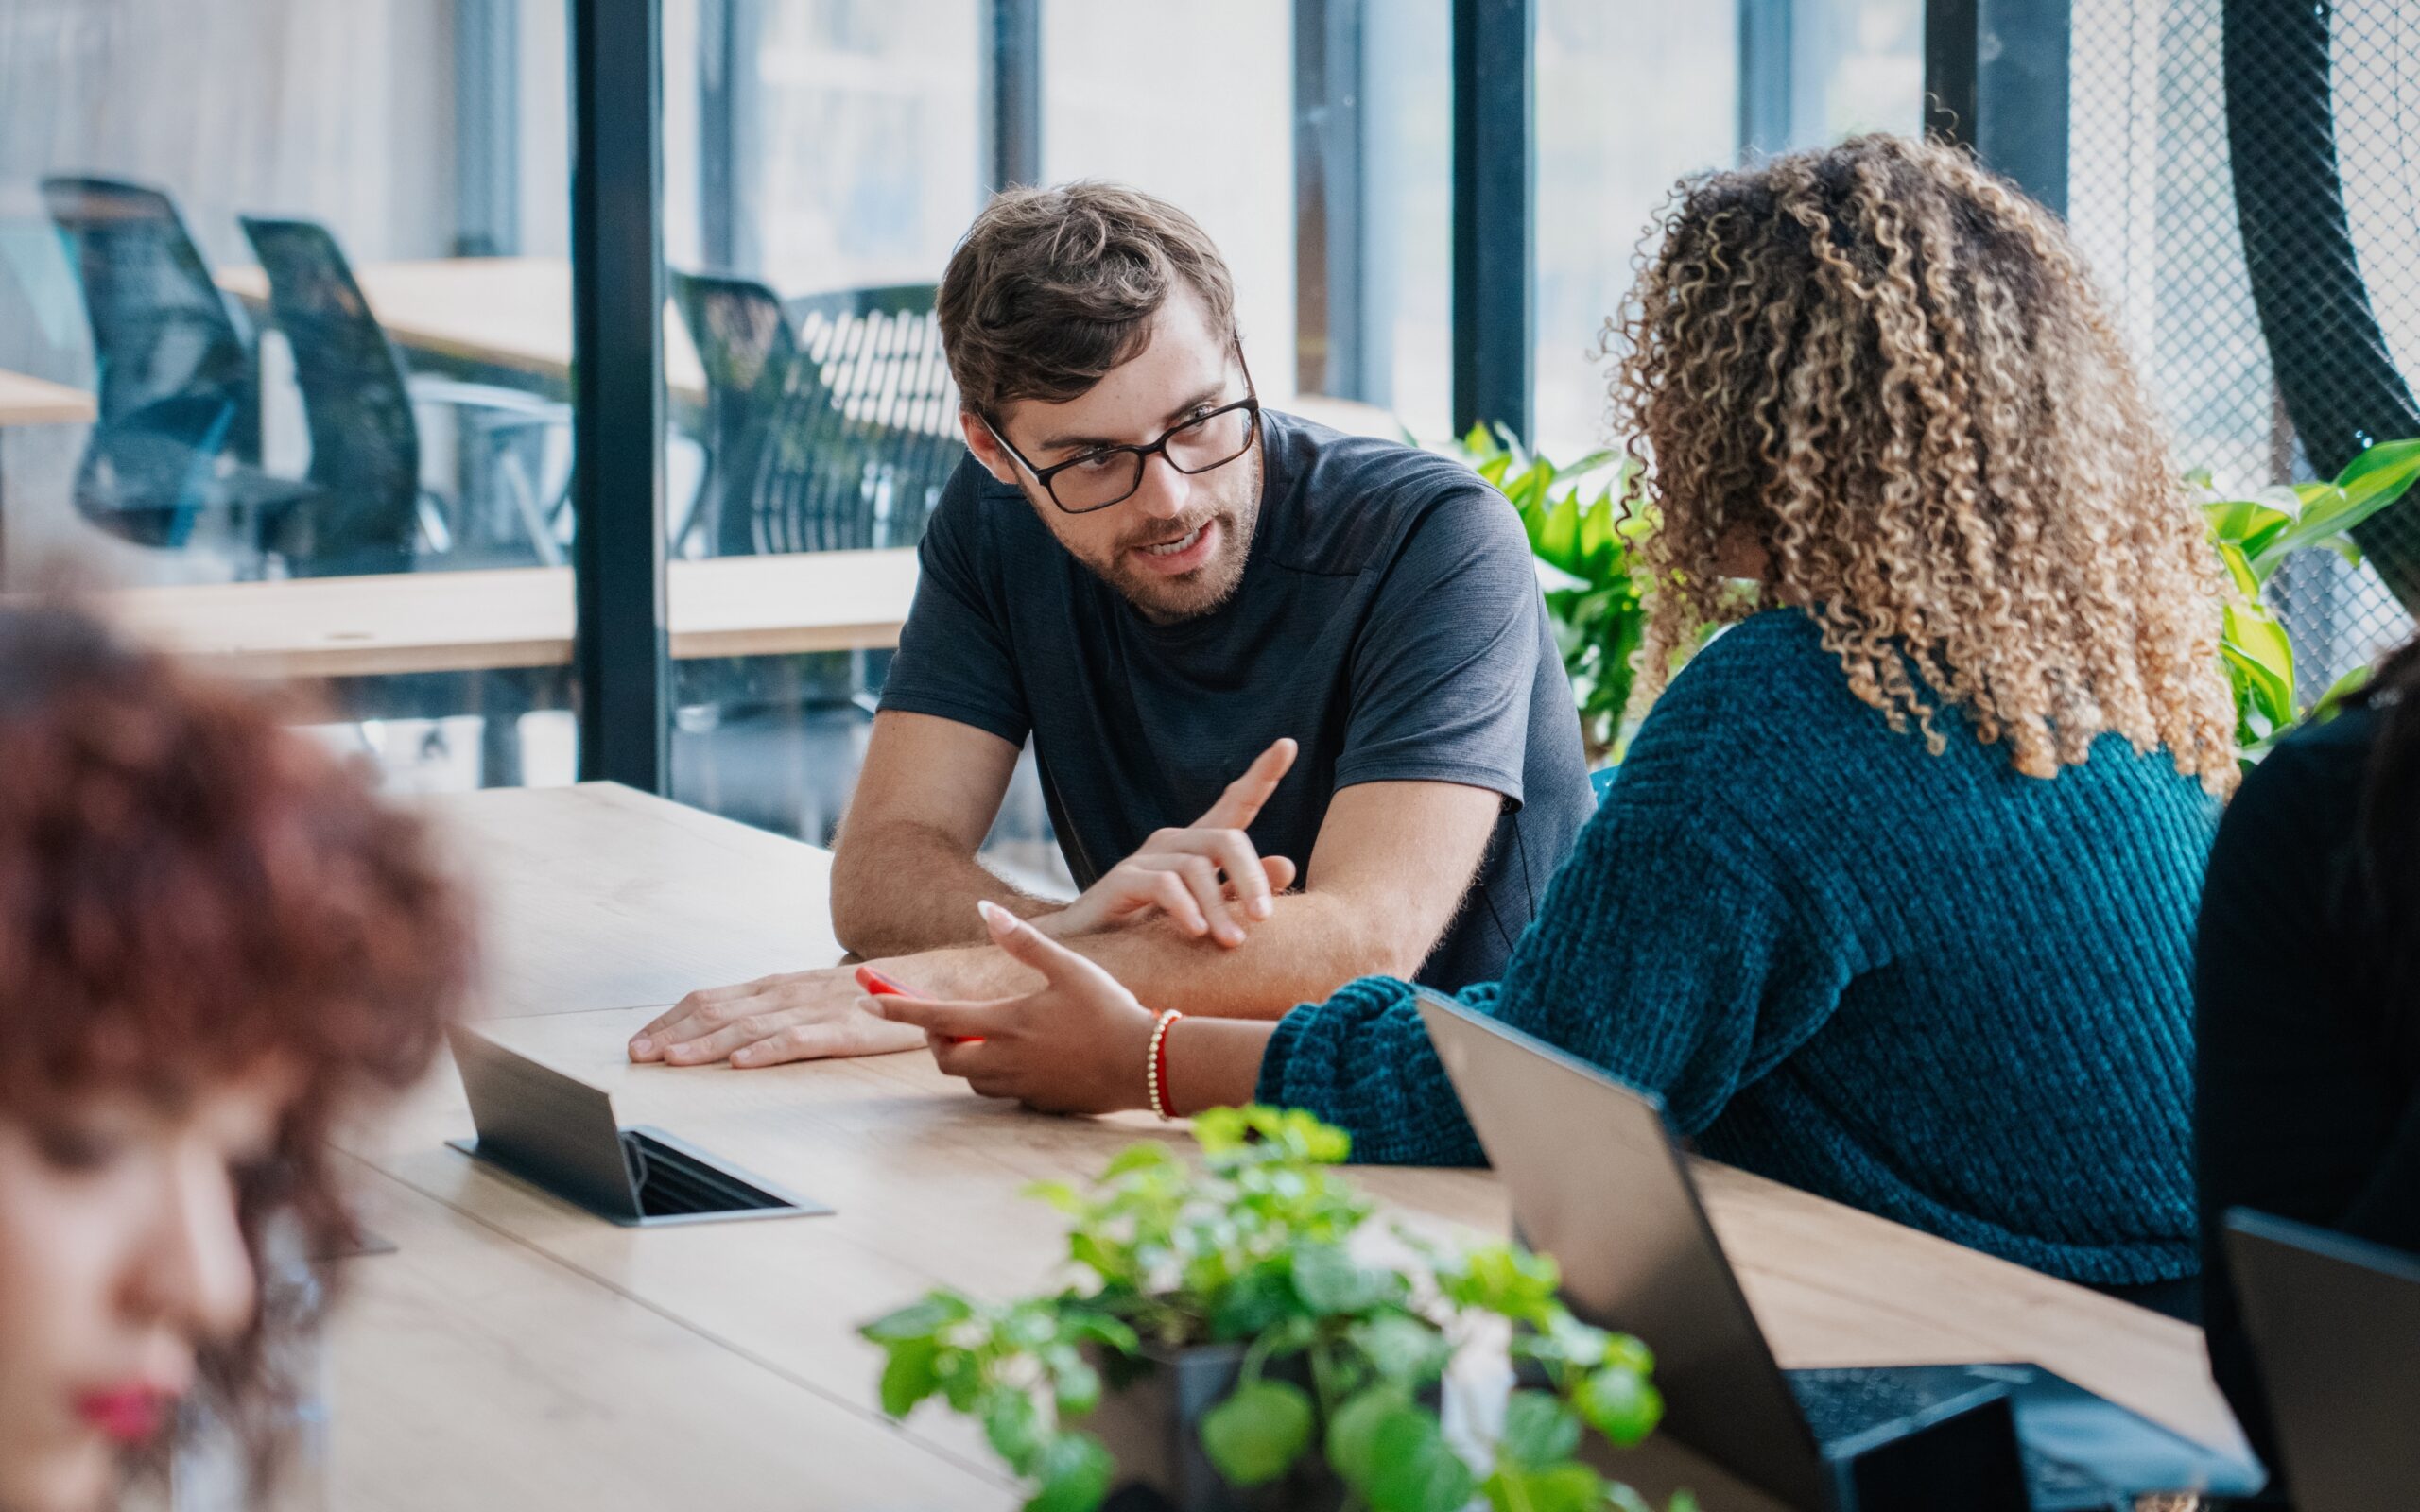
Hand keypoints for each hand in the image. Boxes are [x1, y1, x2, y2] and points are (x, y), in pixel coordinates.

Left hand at [628, 963, 926, 1067]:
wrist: (923, 983)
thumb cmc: (860, 996)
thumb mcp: (805, 996)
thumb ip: (767, 1010)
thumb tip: (719, 1032)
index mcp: (773, 988)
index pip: (710, 999)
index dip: (671, 1020)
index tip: (639, 1042)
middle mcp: (784, 994)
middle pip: (718, 1012)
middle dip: (674, 1034)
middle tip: (639, 1056)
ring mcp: (812, 1011)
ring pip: (748, 1028)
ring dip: (706, 1045)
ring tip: (674, 1060)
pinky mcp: (841, 1032)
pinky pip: (798, 1042)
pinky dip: (766, 1052)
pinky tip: (741, 1064)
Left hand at [873, 901, 1157, 1113]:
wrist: (1148, 1065)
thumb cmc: (1111, 1012)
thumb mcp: (1070, 967)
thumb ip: (1023, 942)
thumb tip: (984, 910)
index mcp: (1006, 1024)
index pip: (934, 1018)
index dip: (896, 1008)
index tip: (866, 1000)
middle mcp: (1004, 1062)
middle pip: (945, 1057)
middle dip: (936, 1039)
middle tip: (943, 1019)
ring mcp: (1021, 1088)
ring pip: (971, 1078)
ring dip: (965, 1057)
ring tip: (985, 1033)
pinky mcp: (1039, 1103)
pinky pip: (1002, 1091)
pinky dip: (997, 1074)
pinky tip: (1025, 1056)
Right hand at [1050, 738, 1300, 946]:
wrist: (1092, 953)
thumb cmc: (1153, 931)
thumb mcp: (1208, 912)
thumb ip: (1242, 891)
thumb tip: (1288, 864)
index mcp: (1199, 846)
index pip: (1235, 803)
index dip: (1261, 774)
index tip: (1288, 745)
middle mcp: (1174, 842)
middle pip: (1227, 838)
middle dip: (1251, 878)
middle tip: (1264, 919)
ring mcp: (1146, 857)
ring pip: (1198, 868)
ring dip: (1220, 909)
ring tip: (1233, 942)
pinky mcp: (1122, 879)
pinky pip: (1164, 885)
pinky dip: (1185, 908)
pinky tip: (1197, 931)